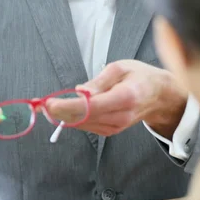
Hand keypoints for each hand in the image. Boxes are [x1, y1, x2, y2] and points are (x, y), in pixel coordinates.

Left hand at [47, 60, 186, 137]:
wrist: (159, 96)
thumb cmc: (140, 77)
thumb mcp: (121, 68)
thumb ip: (99, 81)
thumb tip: (79, 92)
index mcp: (125, 97)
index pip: (91, 107)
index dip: (67, 106)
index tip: (49, 103)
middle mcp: (121, 116)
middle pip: (84, 118)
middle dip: (59, 112)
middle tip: (40, 105)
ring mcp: (117, 126)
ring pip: (83, 125)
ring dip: (63, 116)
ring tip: (49, 106)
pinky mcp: (112, 131)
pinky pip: (88, 126)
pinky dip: (74, 119)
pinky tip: (66, 110)